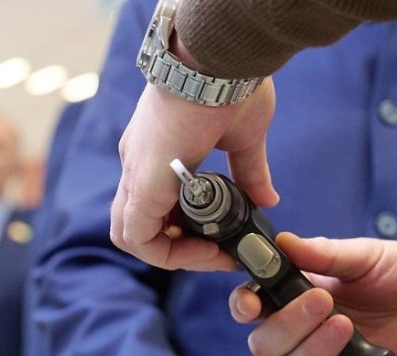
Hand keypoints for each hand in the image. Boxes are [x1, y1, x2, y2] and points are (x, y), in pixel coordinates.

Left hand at [111, 38, 277, 270]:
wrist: (217, 60)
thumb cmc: (230, 85)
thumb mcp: (243, 138)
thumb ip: (249, 172)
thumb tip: (267, 200)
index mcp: (156, 152)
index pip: (154, 204)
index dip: (183, 231)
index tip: (220, 239)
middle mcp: (138, 164)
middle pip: (138, 225)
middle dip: (177, 248)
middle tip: (216, 251)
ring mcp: (136, 171)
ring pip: (130, 234)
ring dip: (171, 254)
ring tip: (212, 253)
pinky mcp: (143, 181)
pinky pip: (136, 235)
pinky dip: (165, 252)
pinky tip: (204, 249)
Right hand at [229, 233, 396, 355]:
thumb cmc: (394, 272)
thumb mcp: (362, 255)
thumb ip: (323, 253)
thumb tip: (284, 242)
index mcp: (291, 295)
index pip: (249, 305)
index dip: (243, 306)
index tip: (253, 302)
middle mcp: (297, 333)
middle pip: (264, 344)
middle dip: (289, 326)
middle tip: (323, 304)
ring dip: (311, 354)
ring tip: (345, 328)